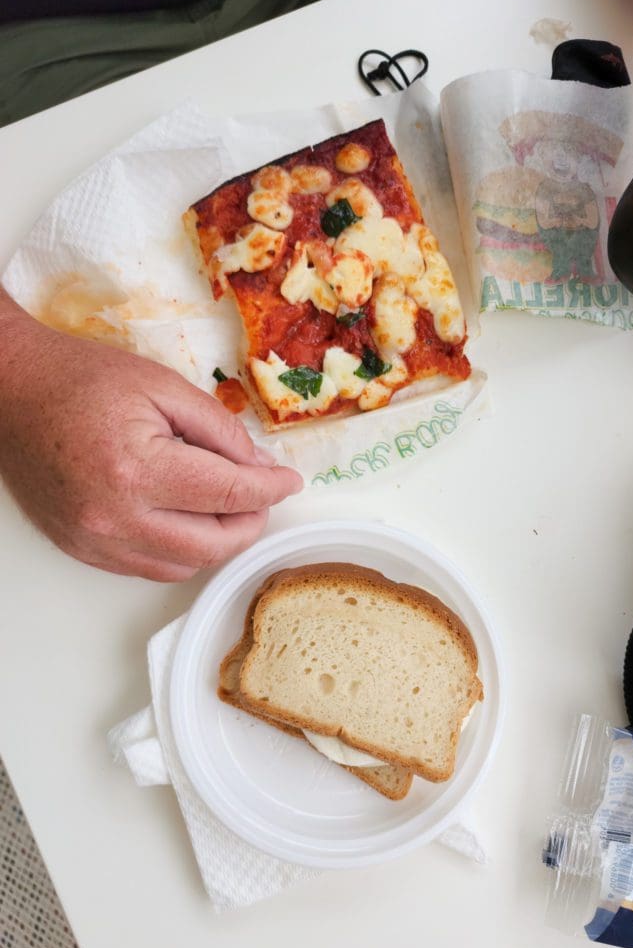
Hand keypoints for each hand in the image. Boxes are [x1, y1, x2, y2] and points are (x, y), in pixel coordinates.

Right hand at [0, 290, 302, 580]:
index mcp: (137, 470)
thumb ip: (220, 431)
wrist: (11, 393)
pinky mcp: (82, 549)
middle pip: (212, 545)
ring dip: (215, 540)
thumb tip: (259, 468)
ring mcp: (94, 540)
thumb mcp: (164, 387)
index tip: (289, 480)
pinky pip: (149, 567)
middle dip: (249, 522)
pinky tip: (185, 517)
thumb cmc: (82, 380)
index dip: (270, 489)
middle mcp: (114, 517)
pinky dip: (179, 548)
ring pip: (183, 565)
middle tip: (260, 494)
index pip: (228, 495)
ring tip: (223, 503)